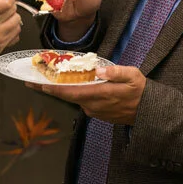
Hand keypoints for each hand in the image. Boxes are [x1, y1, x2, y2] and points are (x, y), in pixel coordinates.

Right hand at [0, 0, 21, 70]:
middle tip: (5, 4)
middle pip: (12, 10)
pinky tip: (6, 27)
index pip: (5, 2)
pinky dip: (14, 28)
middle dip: (11, 4)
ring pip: (17, 21)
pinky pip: (16, 33)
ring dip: (13, 16)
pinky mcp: (1, 46)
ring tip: (5, 16)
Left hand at [26, 65, 144, 125]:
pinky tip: (73, 85)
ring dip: (63, 90)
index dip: (53, 88)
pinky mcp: (96, 113)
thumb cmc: (140, 91)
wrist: (148, 112)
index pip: (71, 92)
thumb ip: (116, 72)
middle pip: (67, 96)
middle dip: (50, 88)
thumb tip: (100, 70)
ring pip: (74, 98)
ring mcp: (94, 111)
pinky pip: (82, 101)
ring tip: (51, 78)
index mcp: (100, 95)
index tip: (37, 84)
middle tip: (34, 80)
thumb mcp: (133, 76)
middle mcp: (94, 105)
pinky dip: (74, 93)